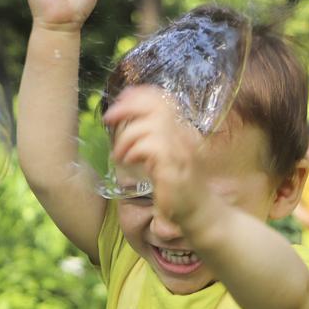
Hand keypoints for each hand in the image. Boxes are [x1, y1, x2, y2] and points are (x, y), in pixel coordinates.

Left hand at [104, 86, 210, 227]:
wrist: (199, 213)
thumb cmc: (179, 187)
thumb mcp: (163, 156)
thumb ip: (150, 137)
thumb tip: (126, 118)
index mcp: (182, 130)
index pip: (162, 99)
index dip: (138, 94)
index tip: (120, 100)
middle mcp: (184, 136)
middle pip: (156, 106)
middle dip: (127, 108)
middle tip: (109, 119)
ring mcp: (181, 151)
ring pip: (150, 126)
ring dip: (127, 137)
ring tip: (120, 154)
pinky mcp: (175, 168)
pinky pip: (151, 147)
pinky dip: (134, 151)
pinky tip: (129, 162)